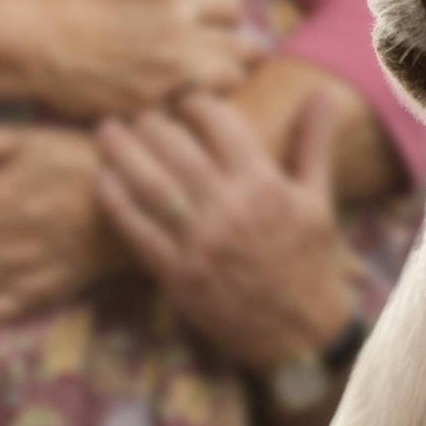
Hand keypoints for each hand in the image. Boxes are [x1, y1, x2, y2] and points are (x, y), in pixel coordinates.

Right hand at [25, 0, 255, 116]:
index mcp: (175, 2)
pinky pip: (187, 113)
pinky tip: (172, 102)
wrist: (27, 38)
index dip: (225, 16)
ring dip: (221, 81)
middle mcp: (180, 42)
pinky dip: (185, 108)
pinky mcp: (145, 109)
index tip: (216, 21)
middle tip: (223, 54)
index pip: (232, 9)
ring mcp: (165, 80)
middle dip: (237, 51)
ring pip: (227, 85)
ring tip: (204, 80)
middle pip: (244, 50)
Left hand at [96, 92, 357, 373]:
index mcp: (264, 185)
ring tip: (107, 131)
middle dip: (152, 124)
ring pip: (150, 185)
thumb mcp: (318, 197)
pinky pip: (137, 231)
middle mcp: (229, 209)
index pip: (221, 126)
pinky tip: (103, 179)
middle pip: (177, 150)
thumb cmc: (310, 258)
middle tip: (138, 112)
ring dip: (123, 153)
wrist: (301, 332)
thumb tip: (322, 93)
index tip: (184, 100)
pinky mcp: (177, 275)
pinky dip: (116, 201)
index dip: (196, 105)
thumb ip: (314, 142)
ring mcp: (200, 243)